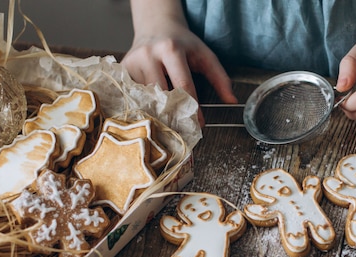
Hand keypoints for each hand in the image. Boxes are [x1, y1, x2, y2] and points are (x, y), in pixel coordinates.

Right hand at [121, 22, 236, 123]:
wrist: (155, 27)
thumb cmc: (183, 44)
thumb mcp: (205, 55)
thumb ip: (220, 77)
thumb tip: (232, 100)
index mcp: (171, 49)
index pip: (182, 85)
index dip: (192, 107)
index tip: (199, 125)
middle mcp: (148, 54)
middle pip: (161, 94)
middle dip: (173, 114)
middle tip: (182, 131)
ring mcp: (132, 62)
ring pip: (145, 97)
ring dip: (157, 113)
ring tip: (168, 127)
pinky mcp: (122, 70)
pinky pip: (133, 96)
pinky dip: (143, 107)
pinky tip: (152, 116)